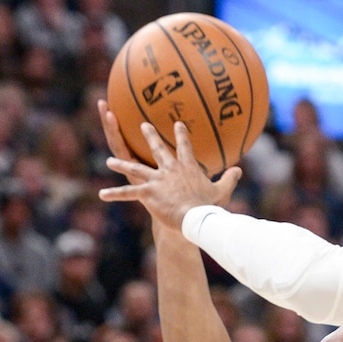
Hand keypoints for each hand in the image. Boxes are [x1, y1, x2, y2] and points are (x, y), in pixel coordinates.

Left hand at [97, 102, 241, 230]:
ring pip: (135, 168)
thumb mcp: (222, 192)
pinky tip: (102, 195)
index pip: (184, 146)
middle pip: (157, 148)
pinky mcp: (147, 193)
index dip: (181, 135)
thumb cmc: (210, 207)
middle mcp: (169, 169)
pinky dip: (115, 195)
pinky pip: (128, 193)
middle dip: (149, 135)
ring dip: (121, 164)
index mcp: (187, 167)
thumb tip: (239, 170)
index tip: (178, 124)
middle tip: (142, 124)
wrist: (196, 217)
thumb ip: (229, 179)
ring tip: (109, 161)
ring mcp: (156, 180)